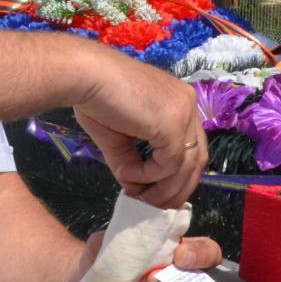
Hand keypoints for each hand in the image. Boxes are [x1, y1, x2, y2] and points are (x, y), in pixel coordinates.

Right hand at [71, 47, 207, 208]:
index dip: (177, 175)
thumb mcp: (117, 137)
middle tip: (154, 206)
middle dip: (177, 188)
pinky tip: (128, 173)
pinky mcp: (173, 123)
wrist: (84, 76)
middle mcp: (188, 104)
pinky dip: (149, 176)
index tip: (156, 194)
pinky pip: (169, 163)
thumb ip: (132, 161)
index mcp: (178, 102)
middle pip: (196, 158)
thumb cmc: (95, 98)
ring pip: (185, 166)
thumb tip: (135, 188)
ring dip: (162, 188)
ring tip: (138, 195)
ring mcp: (184, 112)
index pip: (191, 146)